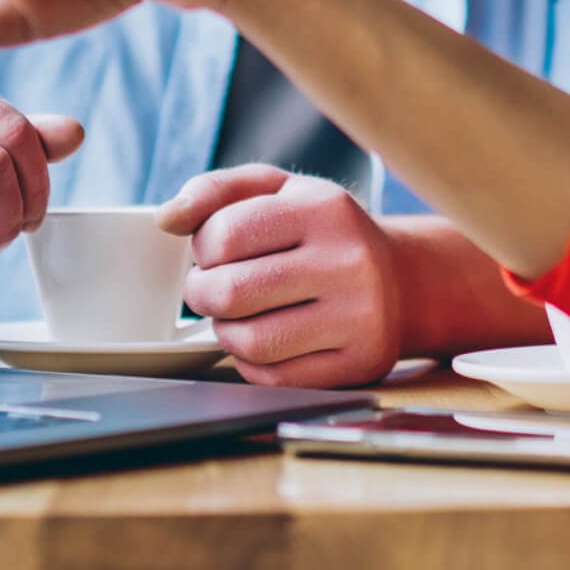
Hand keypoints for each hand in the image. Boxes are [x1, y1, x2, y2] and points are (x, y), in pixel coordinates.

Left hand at [160, 165, 401, 388]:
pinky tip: (266, 338)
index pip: (226, 233)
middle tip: (211, 288)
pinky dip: (253, 362)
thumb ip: (218, 191)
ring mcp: (358, 316)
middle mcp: (348, 260)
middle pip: (231, 292)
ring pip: (250, 342)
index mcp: (324, 208)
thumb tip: (166, 218)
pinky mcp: (359, 363)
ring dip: (225, 331)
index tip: (214, 250)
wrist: (403, 280)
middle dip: (203, 293)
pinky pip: (274, 378)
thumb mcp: (280, 190)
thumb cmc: (324, 231)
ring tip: (237, 314)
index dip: (203, 247)